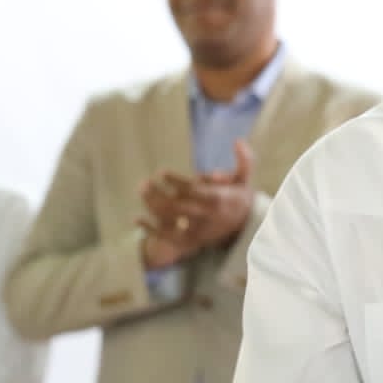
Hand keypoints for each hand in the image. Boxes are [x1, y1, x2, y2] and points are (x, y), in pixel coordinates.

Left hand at [137, 140, 256, 267]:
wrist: (244, 228)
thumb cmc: (239, 198)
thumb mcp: (245, 178)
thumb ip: (245, 160)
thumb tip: (238, 141)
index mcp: (219, 200)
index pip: (194, 191)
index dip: (176, 182)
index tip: (161, 172)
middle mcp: (207, 216)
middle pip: (178, 206)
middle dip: (158, 194)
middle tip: (144, 182)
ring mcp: (198, 230)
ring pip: (170, 221)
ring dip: (152, 207)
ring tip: (142, 191)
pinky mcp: (192, 242)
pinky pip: (168, 238)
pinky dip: (151, 230)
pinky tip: (137, 219)